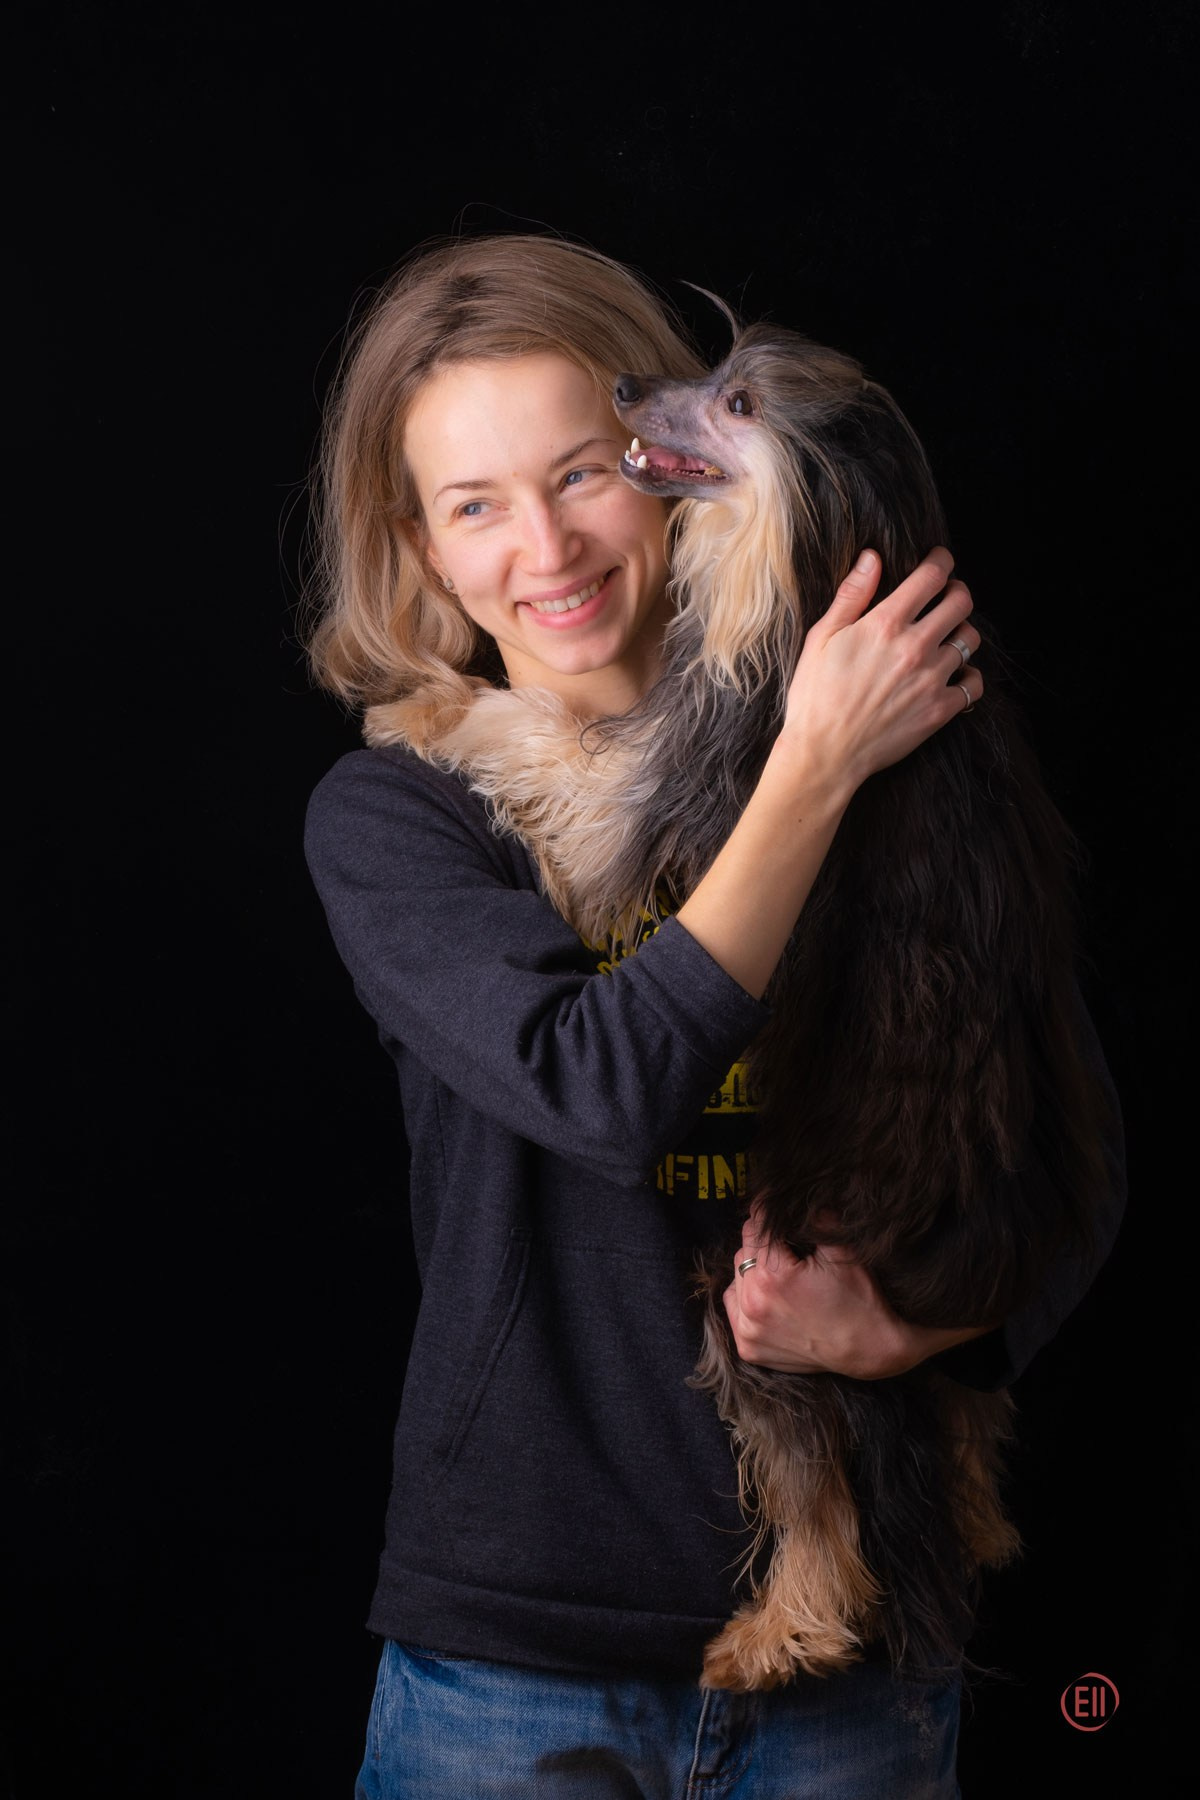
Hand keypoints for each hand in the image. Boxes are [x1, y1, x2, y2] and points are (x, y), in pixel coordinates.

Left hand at [722, 1208, 992, 1378]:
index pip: (756, 1226)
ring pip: (736, 1276)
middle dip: (762, 1242)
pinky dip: (746, 1296)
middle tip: (787, 1246)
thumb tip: (790, 1194)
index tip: (774, 1207)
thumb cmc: (859, 1298)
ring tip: (781, 1271)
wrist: (869, 1350)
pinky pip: (733, 1306)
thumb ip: (814, 1218)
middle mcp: (754, 1303)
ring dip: (754, 1269)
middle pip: (744, 1250)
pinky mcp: (748, 1348)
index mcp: (774, 1275)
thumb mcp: (841, 1250)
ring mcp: (748, 1329)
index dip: (768, 1214)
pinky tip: (769, 1295)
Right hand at [777, 547, 982, 797]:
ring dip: (961, 633)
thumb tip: (872, 558)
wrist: (825, 754)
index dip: (941, 561)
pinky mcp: (940, 710)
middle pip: (961, 602)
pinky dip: (969, 676)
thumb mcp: (821, 639)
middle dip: (957, 592)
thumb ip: (851, 596)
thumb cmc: (815, 696)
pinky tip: (954, 676)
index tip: (940, 561)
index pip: (931, 577)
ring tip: (946, 639)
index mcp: (885, 624)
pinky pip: (974, 683)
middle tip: (948, 597)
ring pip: (970, 640)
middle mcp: (915, 647)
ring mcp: (931, 679)